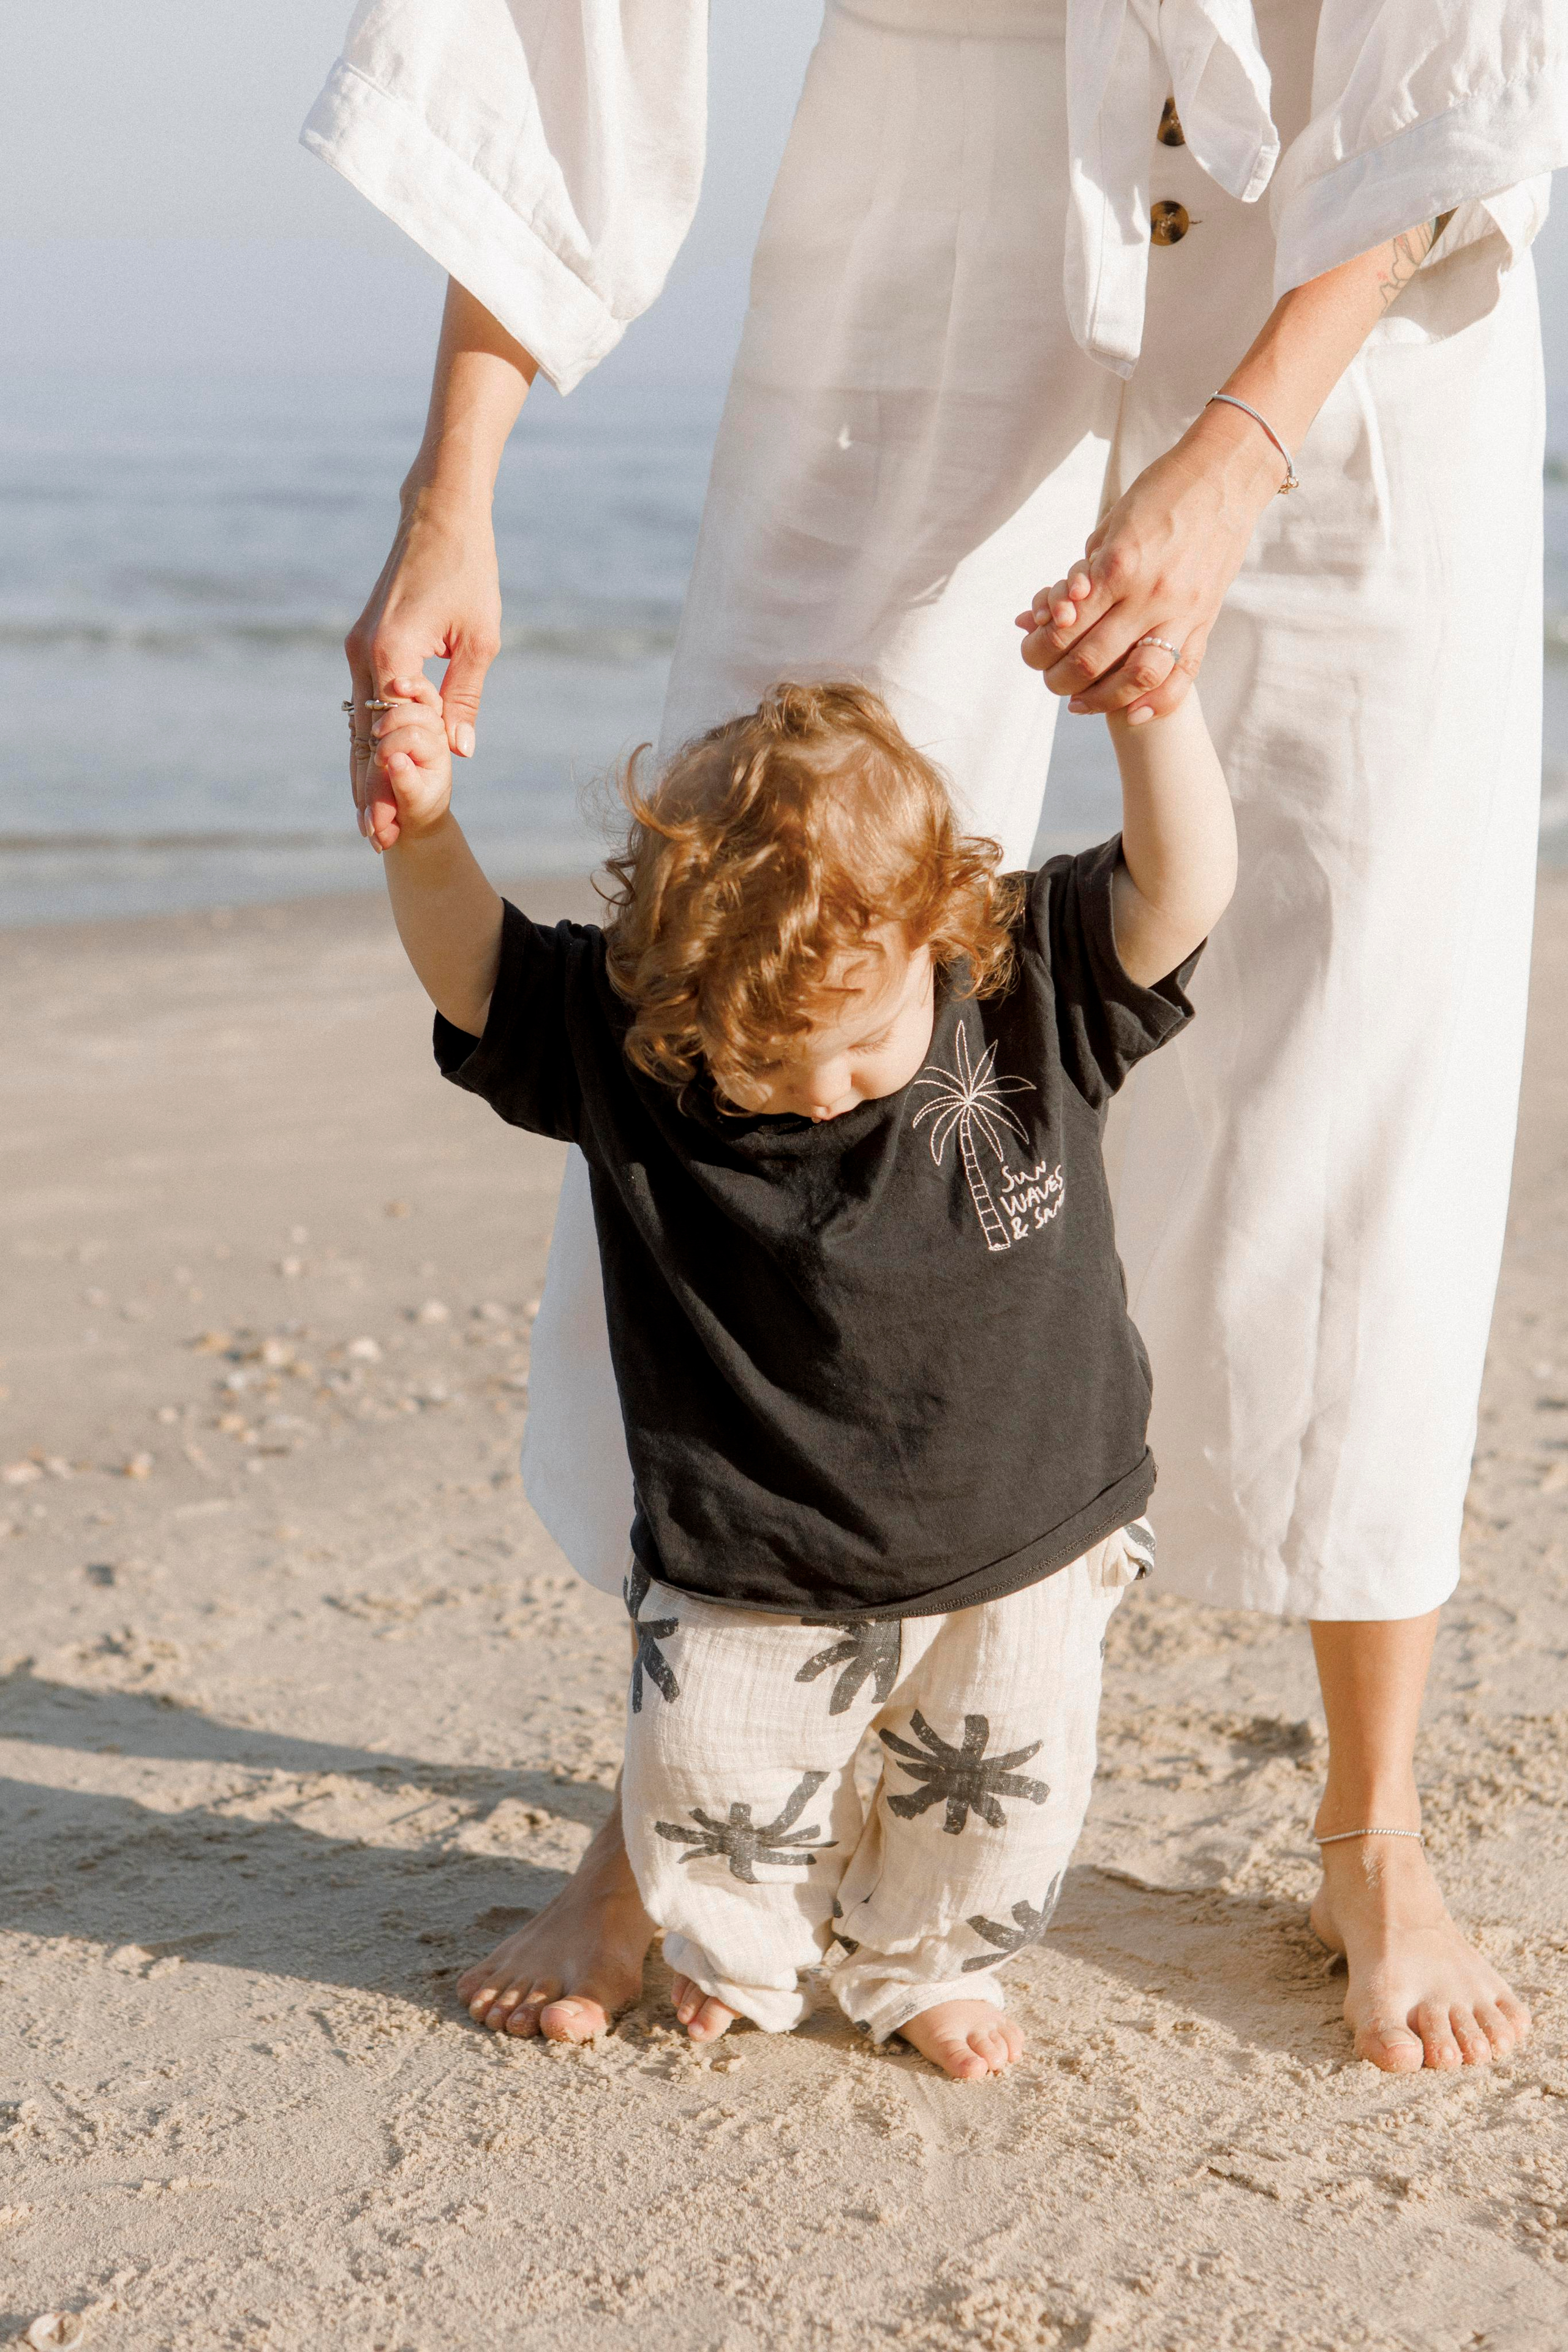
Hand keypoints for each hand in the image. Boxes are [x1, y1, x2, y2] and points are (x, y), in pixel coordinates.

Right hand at [344, 488, 501, 846]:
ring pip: (357, 723)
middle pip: (363, 737)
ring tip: (370, 820)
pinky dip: (366, 740)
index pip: (389, 733)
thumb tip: (458, 752)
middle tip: (377, 839)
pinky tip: (370, 772)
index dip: (392, 783)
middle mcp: (365, 651)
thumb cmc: (469, 571)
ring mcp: (359, 647)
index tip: (396, 826)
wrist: (439, 515)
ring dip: (363, 772)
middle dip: (370, 790)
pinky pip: (362, 702)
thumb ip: (465, 697)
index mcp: (393, 651)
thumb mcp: (481, 639)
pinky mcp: (364, 642)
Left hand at [1016, 405, 1282, 719]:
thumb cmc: (1159, 494)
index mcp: (1119, 565)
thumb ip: (1079, 575)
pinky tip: (1131, 713)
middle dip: (1058, 678)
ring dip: (1100, 700)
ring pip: (1136, 678)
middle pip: (1092, 660)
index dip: (1039, 647)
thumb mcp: (1109, 527)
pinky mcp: (1206, 620)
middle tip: (1048, 678)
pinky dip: (1155, 702)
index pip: (1065, 627)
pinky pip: (1182, 675)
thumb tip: (1034, 617)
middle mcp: (1151, 594)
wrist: (1225, 475)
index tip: (1030, 650)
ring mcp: (1182, 611)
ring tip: (1079, 702)